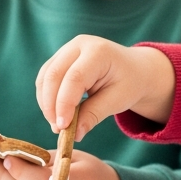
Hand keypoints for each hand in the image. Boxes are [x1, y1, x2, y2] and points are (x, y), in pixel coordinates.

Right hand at [36, 35, 174, 139]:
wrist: (135, 69)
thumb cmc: (130, 83)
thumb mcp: (118, 100)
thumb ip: (94, 115)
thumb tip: (73, 135)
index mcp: (99, 52)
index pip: (74, 78)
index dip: (64, 104)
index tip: (62, 127)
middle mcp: (79, 45)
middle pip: (53, 75)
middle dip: (51, 105)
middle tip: (57, 129)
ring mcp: (67, 49)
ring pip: (45, 77)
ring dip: (46, 103)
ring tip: (57, 124)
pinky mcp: (60, 58)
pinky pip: (46, 78)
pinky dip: (47, 97)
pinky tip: (56, 113)